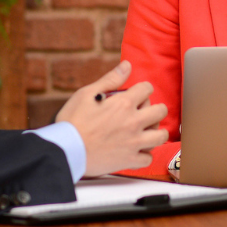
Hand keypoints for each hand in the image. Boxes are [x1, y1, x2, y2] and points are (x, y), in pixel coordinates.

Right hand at [55, 61, 167, 176]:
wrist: (65, 150)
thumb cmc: (72, 121)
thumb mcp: (87, 93)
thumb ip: (110, 80)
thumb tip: (127, 65)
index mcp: (123, 103)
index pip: (147, 88)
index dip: (143, 89)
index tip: (138, 94)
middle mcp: (133, 122)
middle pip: (160, 111)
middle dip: (155, 109)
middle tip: (144, 113)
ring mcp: (134, 142)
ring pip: (161, 136)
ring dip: (156, 132)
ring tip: (146, 132)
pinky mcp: (129, 160)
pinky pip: (148, 159)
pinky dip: (144, 155)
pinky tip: (136, 151)